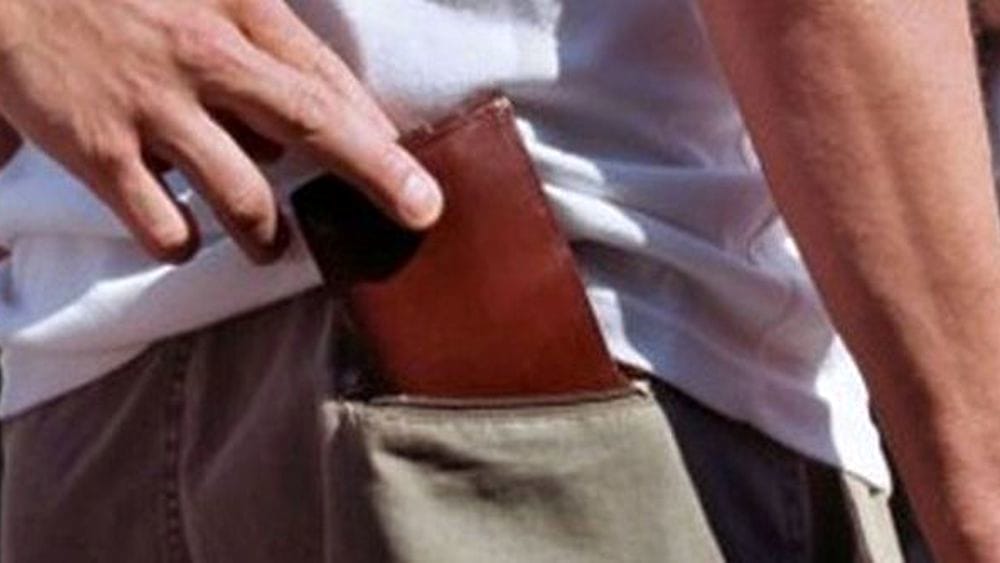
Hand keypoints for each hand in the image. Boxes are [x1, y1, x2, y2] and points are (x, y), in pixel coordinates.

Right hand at [0, 0, 442, 262]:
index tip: (419, 171)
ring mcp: (152, 107)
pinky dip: (179, 243)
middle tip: (419, 213)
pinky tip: (181, 239)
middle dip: (377, 175)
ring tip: (272, 245)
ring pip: (241, 195)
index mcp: (236, 10)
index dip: (380, 132)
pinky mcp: (97, 150)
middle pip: (313, 125)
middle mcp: (204, 59)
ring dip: (268, 234)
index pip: (327, 80)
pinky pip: (159, 224)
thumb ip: (256, 42)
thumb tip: (303, 121)